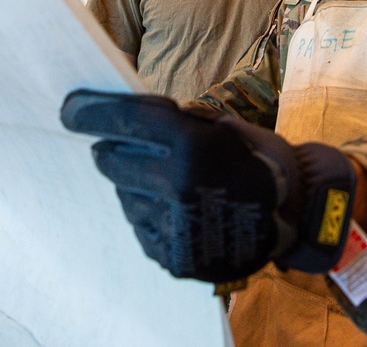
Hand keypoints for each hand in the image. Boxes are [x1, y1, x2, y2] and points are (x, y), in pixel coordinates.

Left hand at [61, 89, 355, 283]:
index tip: (69, 110)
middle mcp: (176, 185)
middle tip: (120, 143)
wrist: (297, 218)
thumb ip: (176, 122)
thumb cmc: (262, 162)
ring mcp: (173, 225)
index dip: (89, 112)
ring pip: (124, 195)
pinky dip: (149, 213)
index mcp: (191, 145)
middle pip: (112, 159)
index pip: (122, 121)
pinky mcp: (173, 256)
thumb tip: (127, 113)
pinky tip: (176, 207)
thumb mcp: (224, 126)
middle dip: (112, 147)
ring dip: (135, 183)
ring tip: (167, 181)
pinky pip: (140, 225)